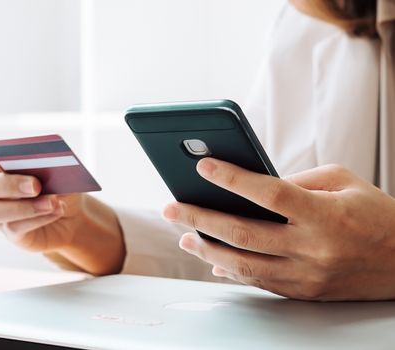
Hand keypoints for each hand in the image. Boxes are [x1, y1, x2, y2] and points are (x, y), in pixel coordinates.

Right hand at [0, 132, 124, 274]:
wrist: (73, 216)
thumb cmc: (60, 187)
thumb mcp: (61, 172)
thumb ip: (50, 166)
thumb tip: (49, 169)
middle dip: (9, 184)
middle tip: (36, 185)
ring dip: (23, 207)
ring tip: (52, 203)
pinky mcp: (10, 232)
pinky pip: (14, 226)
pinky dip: (38, 218)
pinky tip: (56, 210)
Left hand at [163, 159, 394, 300]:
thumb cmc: (377, 215)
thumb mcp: (343, 182)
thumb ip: (296, 181)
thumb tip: (251, 186)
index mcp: (324, 214)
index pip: (269, 193)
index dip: (232, 178)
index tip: (203, 167)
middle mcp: (313, 248)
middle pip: (244, 233)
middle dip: (201, 219)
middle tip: (172, 208)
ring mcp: (307, 275)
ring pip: (245, 266)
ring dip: (208, 251)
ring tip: (184, 237)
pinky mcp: (304, 292)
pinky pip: (260, 283)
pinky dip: (232, 271)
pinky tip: (214, 262)